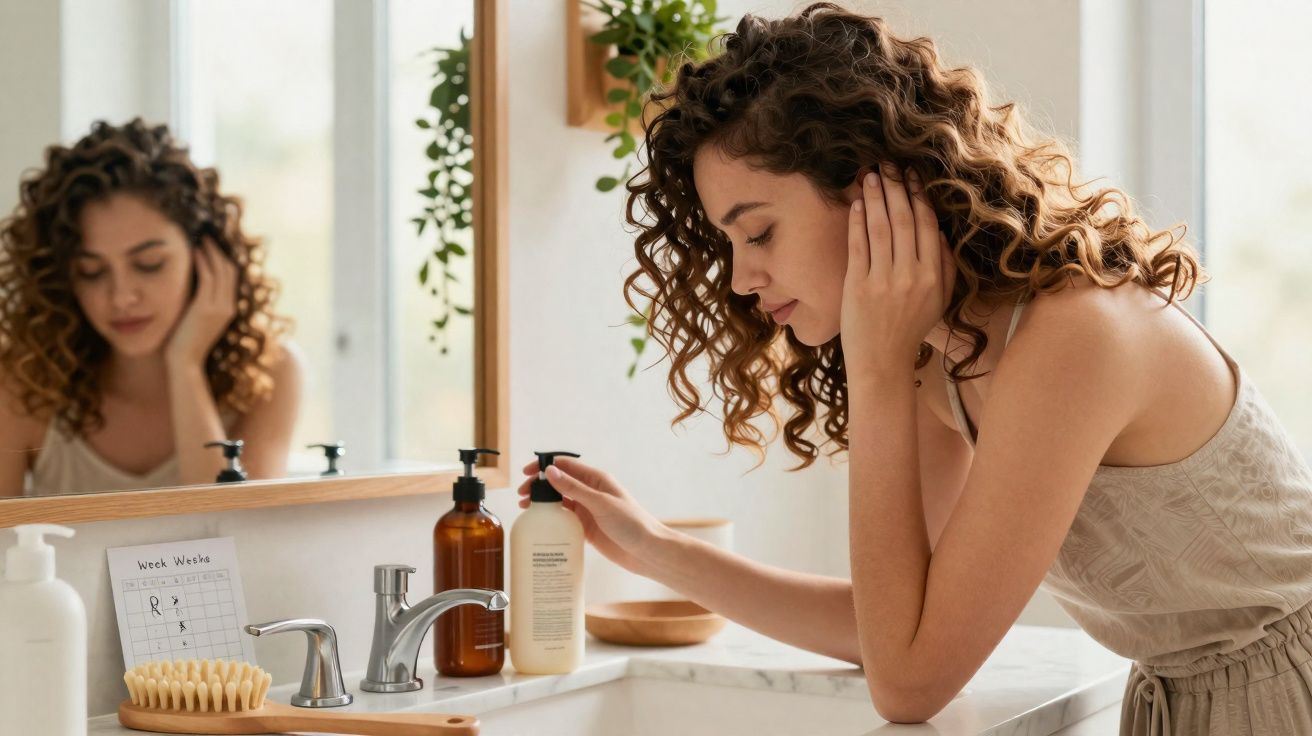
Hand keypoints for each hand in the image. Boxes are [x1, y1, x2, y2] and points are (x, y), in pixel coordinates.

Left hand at [165, 238, 237, 368]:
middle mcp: (229, 306)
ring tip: (200, 239)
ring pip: (221, 271)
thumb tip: (189, 284)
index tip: (211, 246)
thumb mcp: (196, 319)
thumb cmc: (185, 342)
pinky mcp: (206, 308)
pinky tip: (194, 252)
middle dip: (219, 251)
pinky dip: (202, 262)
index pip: (232, 277)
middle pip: (230, 269)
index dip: (223, 258)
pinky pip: (208, 278)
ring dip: (210, 252)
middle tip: (207, 236)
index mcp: (229, 309)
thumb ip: (198, 302)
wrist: (184, 362)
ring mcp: (219, 307)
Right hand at [517, 457, 664, 574]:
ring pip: (560, 502)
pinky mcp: (587, 529)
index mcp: (597, 480)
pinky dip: (552, 520)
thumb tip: (550, 472)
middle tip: (522, 494)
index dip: (545, 466)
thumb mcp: (601, 503)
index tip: (527, 472)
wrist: (648, 552)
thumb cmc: (632, 524)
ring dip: (543, 503)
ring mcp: (588, 511)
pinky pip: (565, 520)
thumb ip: (575, 489)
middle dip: (539, 485)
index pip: (566, 466)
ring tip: (525, 508)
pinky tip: (541, 524)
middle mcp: (591, 493)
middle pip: (559, 483)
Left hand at [840, 164, 955, 375]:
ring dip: (874, 198)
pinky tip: (855, 204)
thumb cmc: (910, 330)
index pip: (928, 226)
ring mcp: (883, 281)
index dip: (919, 197)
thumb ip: (946, 268)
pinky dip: (857, 223)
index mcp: (933, 276)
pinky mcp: (858, 287)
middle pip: (904, 220)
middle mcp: (910, 275)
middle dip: (896, 188)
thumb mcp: (939, 302)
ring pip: (881, 228)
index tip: (913, 176)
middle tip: (888, 165)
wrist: (882, 363)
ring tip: (869, 176)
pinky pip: (858, 247)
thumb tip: (941, 233)